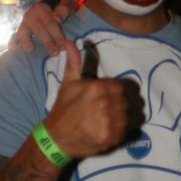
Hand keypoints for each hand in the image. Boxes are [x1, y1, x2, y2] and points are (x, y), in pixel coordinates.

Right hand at [10, 0, 70, 55]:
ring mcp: (23, 23)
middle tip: (55, 53)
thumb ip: (62, 11)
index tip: (63, 46)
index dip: (57, 35)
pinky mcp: (19, 30)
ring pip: (23, 31)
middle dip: (47, 42)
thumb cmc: (58, 10)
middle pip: (38, 29)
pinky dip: (14, 42)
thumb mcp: (63, 6)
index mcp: (41, 9)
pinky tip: (15, 49)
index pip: (50, 23)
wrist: (46, 7)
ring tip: (30, 50)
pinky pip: (14, 36)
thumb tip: (58, 19)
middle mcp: (30, 15)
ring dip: (26, 41)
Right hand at [45, 41, 141, 156]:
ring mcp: (108, 121)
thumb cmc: (62, 109)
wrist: (56, 138)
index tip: (102, 99)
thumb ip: (74, 62)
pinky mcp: (110, 137)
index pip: (119, 87)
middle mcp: (104, 103)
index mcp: (96, 87)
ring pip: (125, 117)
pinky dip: (116, 132)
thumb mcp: (68, 83)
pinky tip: (103, 131)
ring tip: (102, 122)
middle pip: (123, 102)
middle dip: (114, 106)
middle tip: (100, 112)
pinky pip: (123, 131)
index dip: (111, 93)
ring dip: (116, 120)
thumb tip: (70, 42)